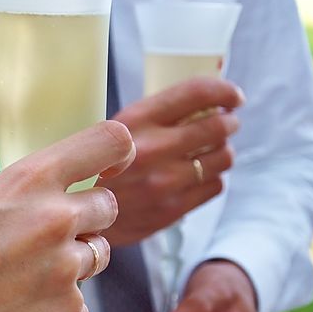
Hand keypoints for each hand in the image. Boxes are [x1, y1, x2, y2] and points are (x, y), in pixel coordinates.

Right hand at [0, 120, 134, 311]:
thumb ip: (21, 197)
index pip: (108, 143)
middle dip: (86, 219)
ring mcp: (65, 267)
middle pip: (108, 206)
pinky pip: (81, 307)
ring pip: (98, 256)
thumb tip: (44, 200)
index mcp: (30, 179)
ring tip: (25, 278)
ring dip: (73, 264)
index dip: (116, 154)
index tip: (111, 167)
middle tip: (47, 238)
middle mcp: (57, 217)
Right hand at [100, 78, 244, 246]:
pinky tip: (195, 178)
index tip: (233, 97)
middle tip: (225, 125)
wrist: (79, 220)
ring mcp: (165, 182)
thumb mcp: (114, 133)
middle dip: (228, 123)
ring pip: (223, 157)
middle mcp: (152, 150)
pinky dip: (211, 179)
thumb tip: (207, 103)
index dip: (224, 91)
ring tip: (208, 153)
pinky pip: (215, 185)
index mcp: (134, 123)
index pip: (196, 93)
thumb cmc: (99, 171)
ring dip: (222, 151)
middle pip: (218, 126)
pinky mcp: (173, 209)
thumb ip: (154, 118)